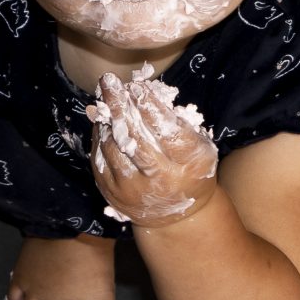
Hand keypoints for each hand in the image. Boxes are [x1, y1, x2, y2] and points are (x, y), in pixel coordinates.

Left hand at [88, 68, 217, 228]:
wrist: (176, 217)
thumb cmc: (191, 171)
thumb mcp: (200, 147)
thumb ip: (179, 122)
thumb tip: (145, 91)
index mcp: (189, 165)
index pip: (166, 131)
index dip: (150, 107)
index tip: (137, 86)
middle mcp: (160, 179)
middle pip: (134, 138)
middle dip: (120, 106)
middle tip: (110, 81)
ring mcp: (133, 189)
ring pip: (113, 147)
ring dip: (107, 118)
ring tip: (106, 96)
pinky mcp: (112, 193)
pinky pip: (100, 159)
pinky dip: (100, 136)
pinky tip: (102, 119)